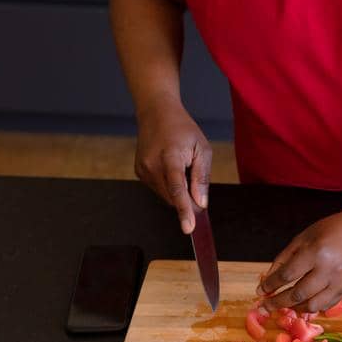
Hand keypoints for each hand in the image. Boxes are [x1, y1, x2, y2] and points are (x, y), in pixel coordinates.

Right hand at [134, 97, 210, 233]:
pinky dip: (169, 186)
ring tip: (182, 166)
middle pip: (173, 197)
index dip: (184, 210)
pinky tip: (171, 168)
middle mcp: (152, 165)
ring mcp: (143, 169)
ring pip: (166, 196)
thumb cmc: (183, 129)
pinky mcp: (139, 172)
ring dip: (178, 191)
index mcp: (170, 157)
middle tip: (195, 181)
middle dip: (187, 199)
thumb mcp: (202, 149)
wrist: (156, 113)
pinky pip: (159, 189)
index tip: (189, 228)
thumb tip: (200, 203)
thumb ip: (202, 178)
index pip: (177, 188)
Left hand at [258, 207, 341, 312]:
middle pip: (297, 294)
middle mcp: (329, 271)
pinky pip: (326, 305)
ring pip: (312, 305)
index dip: (271, 285)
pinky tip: (303, 304)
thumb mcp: (307, 235)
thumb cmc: (336, 228)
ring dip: (295, 308)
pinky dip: (312, 307)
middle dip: (277, 302)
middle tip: (264, 307)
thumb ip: (286, 256)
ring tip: (285, 306)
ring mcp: (340, 283)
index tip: (260, 291)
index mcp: (316, 253)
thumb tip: (269, 278)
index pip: (287, 275)